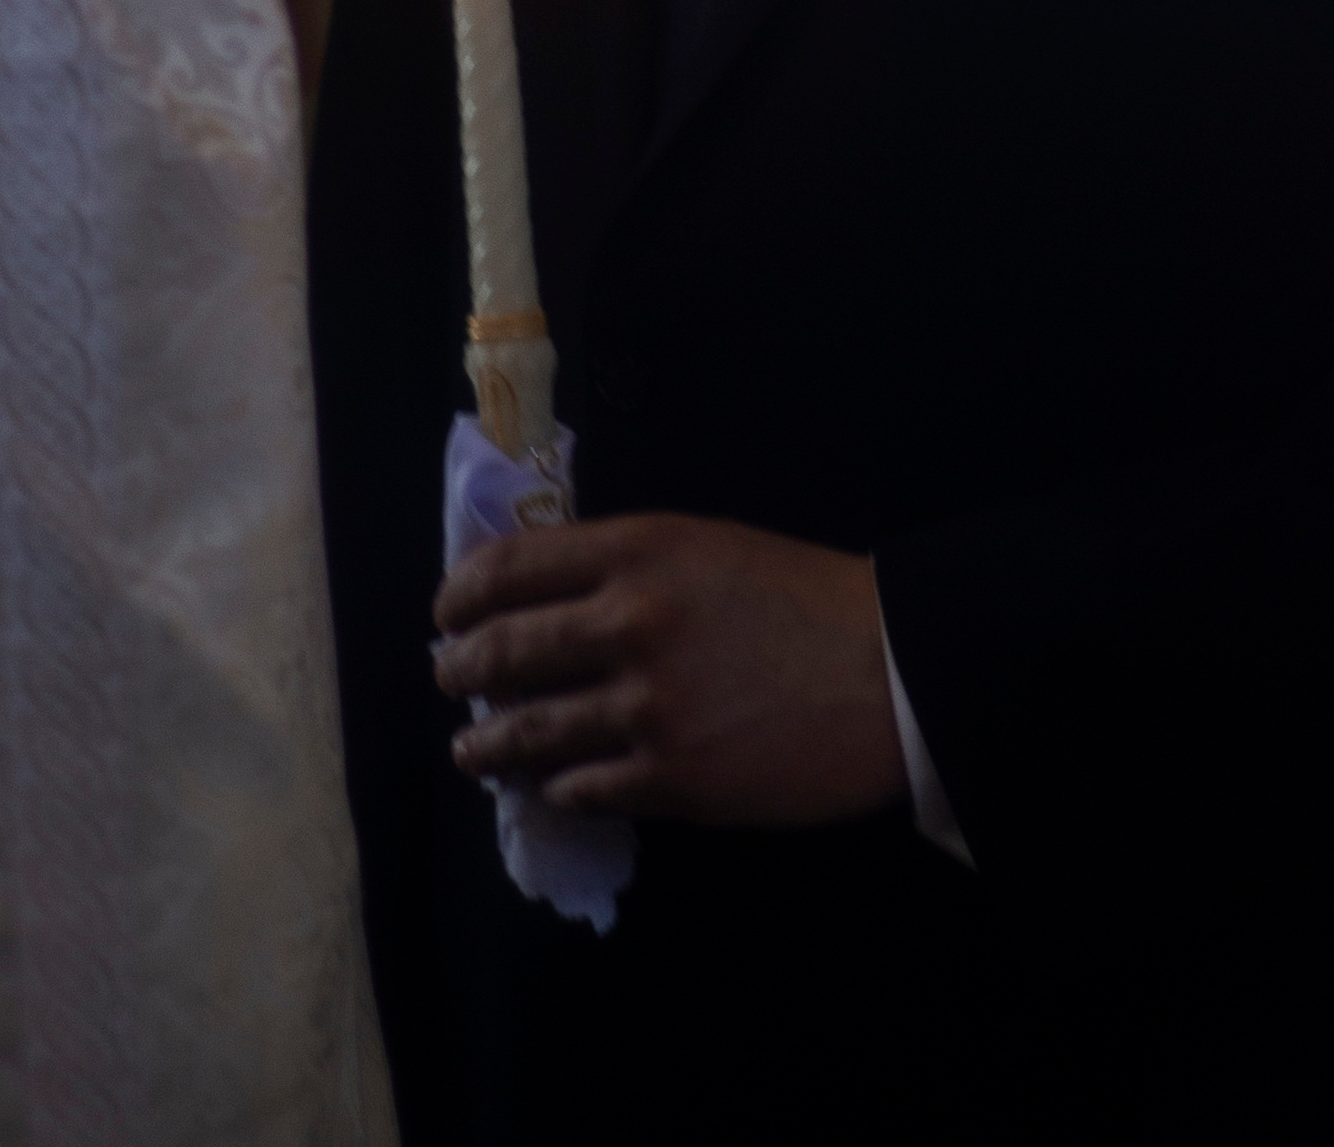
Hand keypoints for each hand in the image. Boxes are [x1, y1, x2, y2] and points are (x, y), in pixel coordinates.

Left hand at [432, 512, 907, 828]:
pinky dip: (556, 787)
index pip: (512, 566)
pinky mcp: (672, 780)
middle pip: (505, 650)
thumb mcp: (708, 546)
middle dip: (461, 668)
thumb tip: (552, 596)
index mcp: (639, 551)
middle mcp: (628, 623)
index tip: (446, 609)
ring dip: (487, 743)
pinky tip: (551, 786)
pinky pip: (584, 788)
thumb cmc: (805, 596)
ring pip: (530, 731)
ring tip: (470, 749)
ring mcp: (645, 708)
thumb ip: (629, 565)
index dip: (463, 592)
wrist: (887, 672)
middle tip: (449, 677)